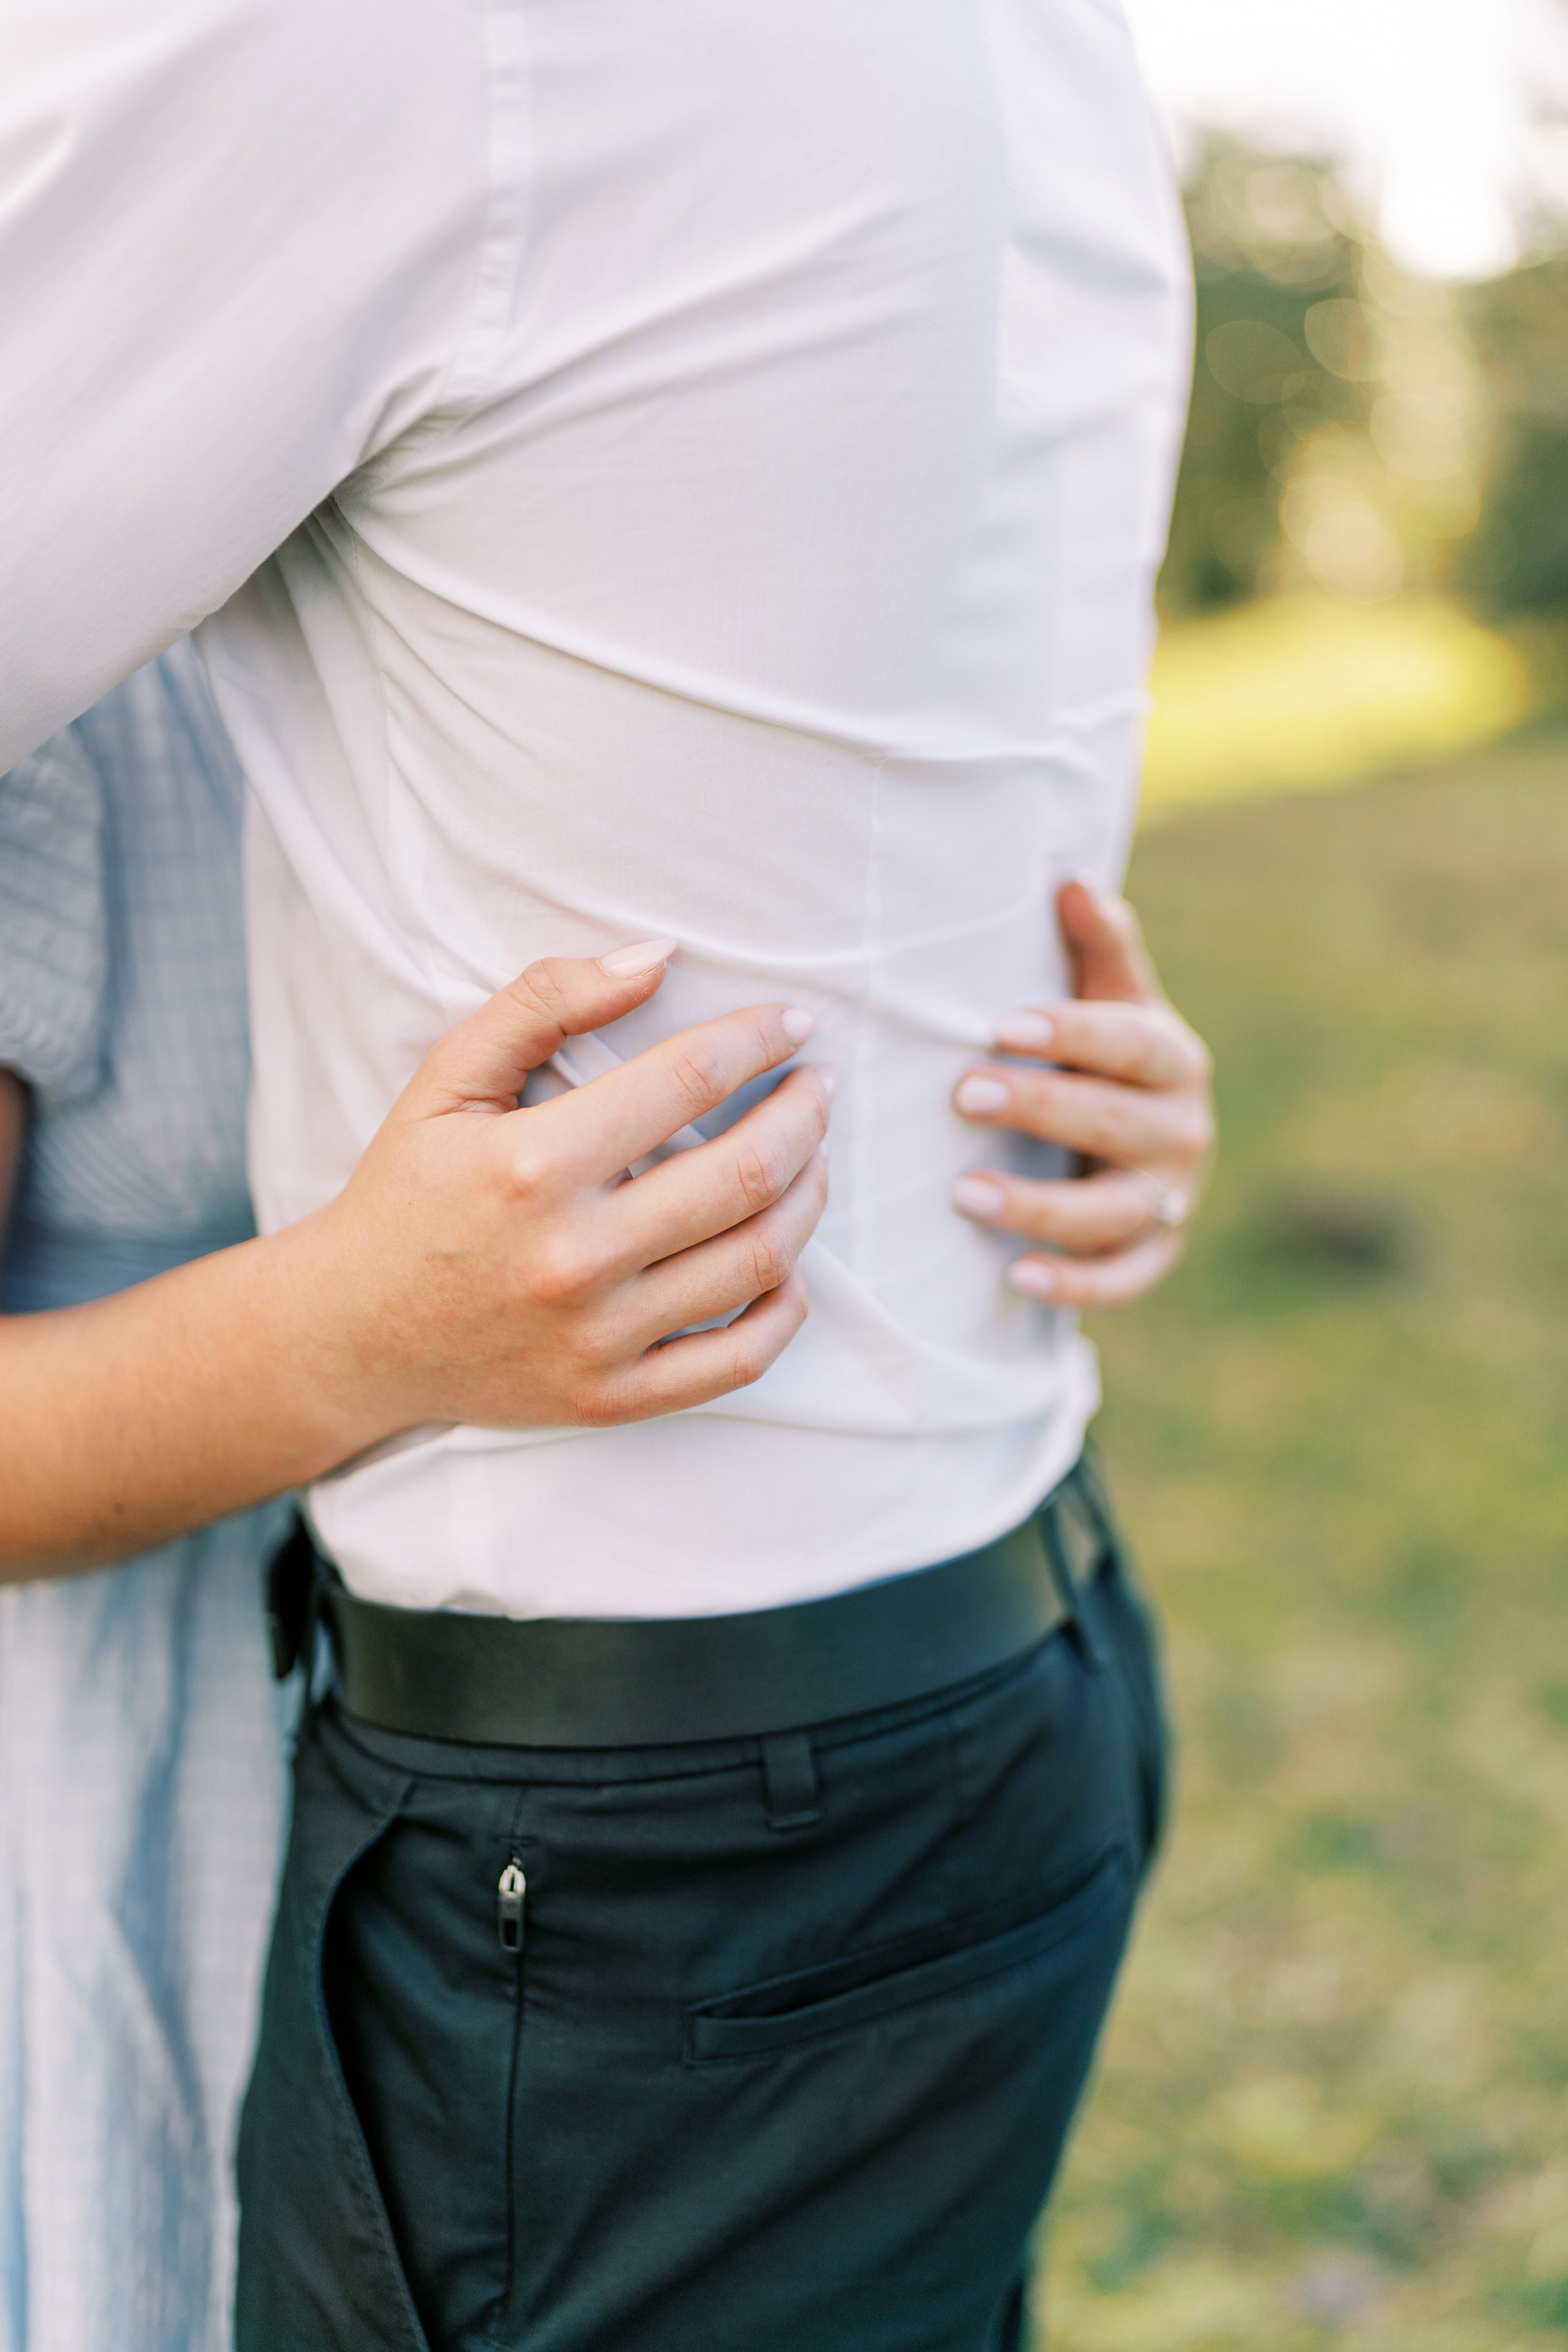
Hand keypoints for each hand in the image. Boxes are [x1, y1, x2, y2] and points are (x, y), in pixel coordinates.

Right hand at [310, 941, 830, 1432]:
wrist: (349, 1332)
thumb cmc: (406, 1191)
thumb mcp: (447, 1077)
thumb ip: (545, 1000)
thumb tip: (658, 956)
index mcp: (534, 1164)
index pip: (688, 1080)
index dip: (757, 1039)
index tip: (794, 1020)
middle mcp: (573, 1255)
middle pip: (745, 1172)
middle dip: (805, 1114)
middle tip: (817, 1085)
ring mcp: (598, 1336)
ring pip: (759, 1260)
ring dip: (809, 1196)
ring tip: (813, 1157)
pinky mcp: (612, 1398)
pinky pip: (740, 1359)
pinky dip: (786, 1310)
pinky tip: (788, 1264)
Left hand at [949, 880, 1212, 1308]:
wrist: (1140, 1140)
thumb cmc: (1104, 1055)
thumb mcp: (1109, 998)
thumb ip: (1098, 947)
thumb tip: (1071, 880)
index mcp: (1171, 1059)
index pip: (1128, 1043)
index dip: (1071, 1033)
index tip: (1002, 1025)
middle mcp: (1182, 1131)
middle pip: (1114, 1124)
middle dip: (1040, 1109)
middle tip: (962, 1093)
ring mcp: (1170, 1199)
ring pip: (1112, 1213)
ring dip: (1039, 1207)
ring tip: (962, 1194)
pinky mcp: (1154, 1255)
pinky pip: (1121, 1280)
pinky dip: (1075, 1285)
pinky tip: (1016, 1278)